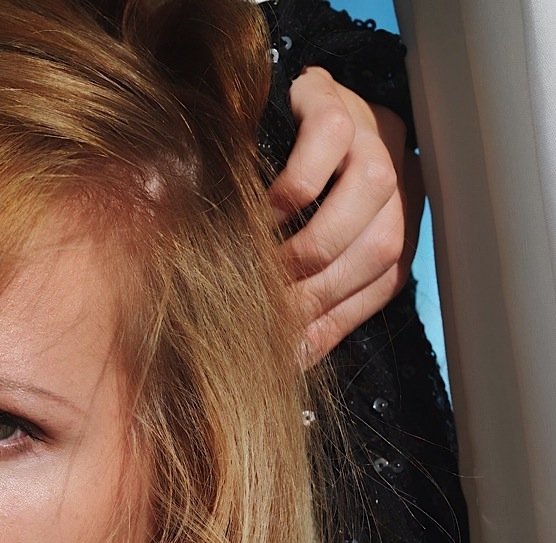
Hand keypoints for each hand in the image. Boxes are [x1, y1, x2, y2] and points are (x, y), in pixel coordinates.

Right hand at [269, 66, 423, 364]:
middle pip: (385, 242)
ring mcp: (369, 129)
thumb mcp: (284, 247)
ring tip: (265, 265)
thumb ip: (300, 290)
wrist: (239, 108)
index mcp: (391, 216)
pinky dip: (299, 186)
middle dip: (323, 287)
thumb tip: (293, 356)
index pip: (385, 280)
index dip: (338, 318)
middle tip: (268, 308)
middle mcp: (394, 171)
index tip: (289, 346)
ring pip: (372, 190)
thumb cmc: (259, 188)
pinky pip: (331, 138)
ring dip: (314, 241)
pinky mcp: (332, 95)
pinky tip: (265, 212)